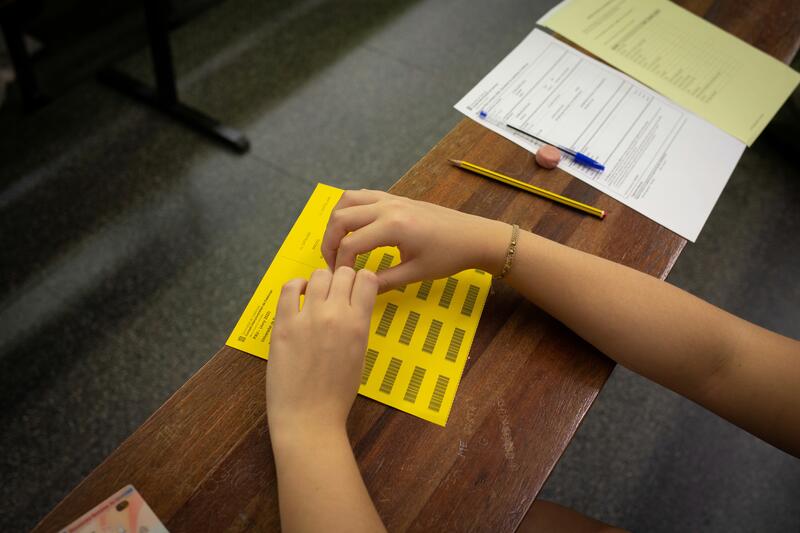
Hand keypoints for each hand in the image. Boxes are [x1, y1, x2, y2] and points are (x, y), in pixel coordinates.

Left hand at [266, 267, 377, 442]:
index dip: (362, 281)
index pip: (368, 279)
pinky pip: (290, 288)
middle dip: (342, 279)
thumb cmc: (337, 394)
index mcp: (359, 325)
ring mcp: (308, 318)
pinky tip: (299, 296)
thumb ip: (357, 327)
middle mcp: (336, 315)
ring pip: (318, 275)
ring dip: (320, 281)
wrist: (309, 418)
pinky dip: (297, 286)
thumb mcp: (359, 356)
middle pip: (344, 273)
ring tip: (316, 296)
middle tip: (335, 293)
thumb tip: (351, 305)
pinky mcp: (284, 324)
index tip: (355, 290)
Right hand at [321, 190, 509, 291]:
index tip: (342, 280)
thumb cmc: (449, 256)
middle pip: (341, 218)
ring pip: (347, 201)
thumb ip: (383, 282)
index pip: (351, 245)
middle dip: (329, 242)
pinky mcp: (396, 197)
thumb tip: (358, 289)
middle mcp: (388, 207)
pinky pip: (362, 195)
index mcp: (393, 227)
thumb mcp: (416, 273)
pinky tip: (353, 227)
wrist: (474, 236)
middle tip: (333, 263)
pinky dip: (350, 209)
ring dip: (336, 221)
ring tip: (338, 244)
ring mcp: (391, 199)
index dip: (340, 264)